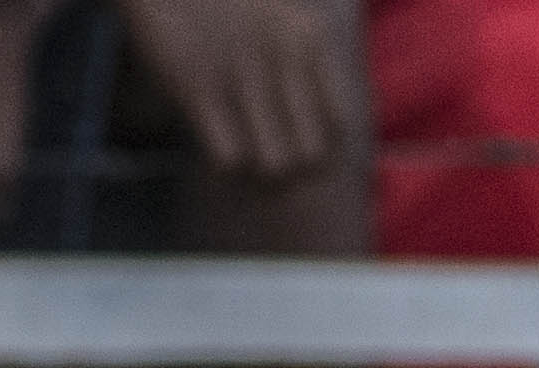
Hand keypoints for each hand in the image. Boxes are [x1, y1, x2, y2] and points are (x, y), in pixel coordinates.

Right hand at [113, 0, 358, 181]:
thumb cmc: (221, 1)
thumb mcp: (279, 14)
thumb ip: (301, 56)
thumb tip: (312, 112)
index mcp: (309, 40)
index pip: (340, 123)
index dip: (322, 151)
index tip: (298, 152)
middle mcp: (283, 62)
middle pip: (309, 155)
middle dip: (292, 175)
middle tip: (270, 172)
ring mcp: (242, 77)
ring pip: (273, 163)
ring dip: (258, 177)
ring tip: (245, 166)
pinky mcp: (198, 91)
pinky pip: (229, 157)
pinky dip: (225, 165)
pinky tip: (218, 148)